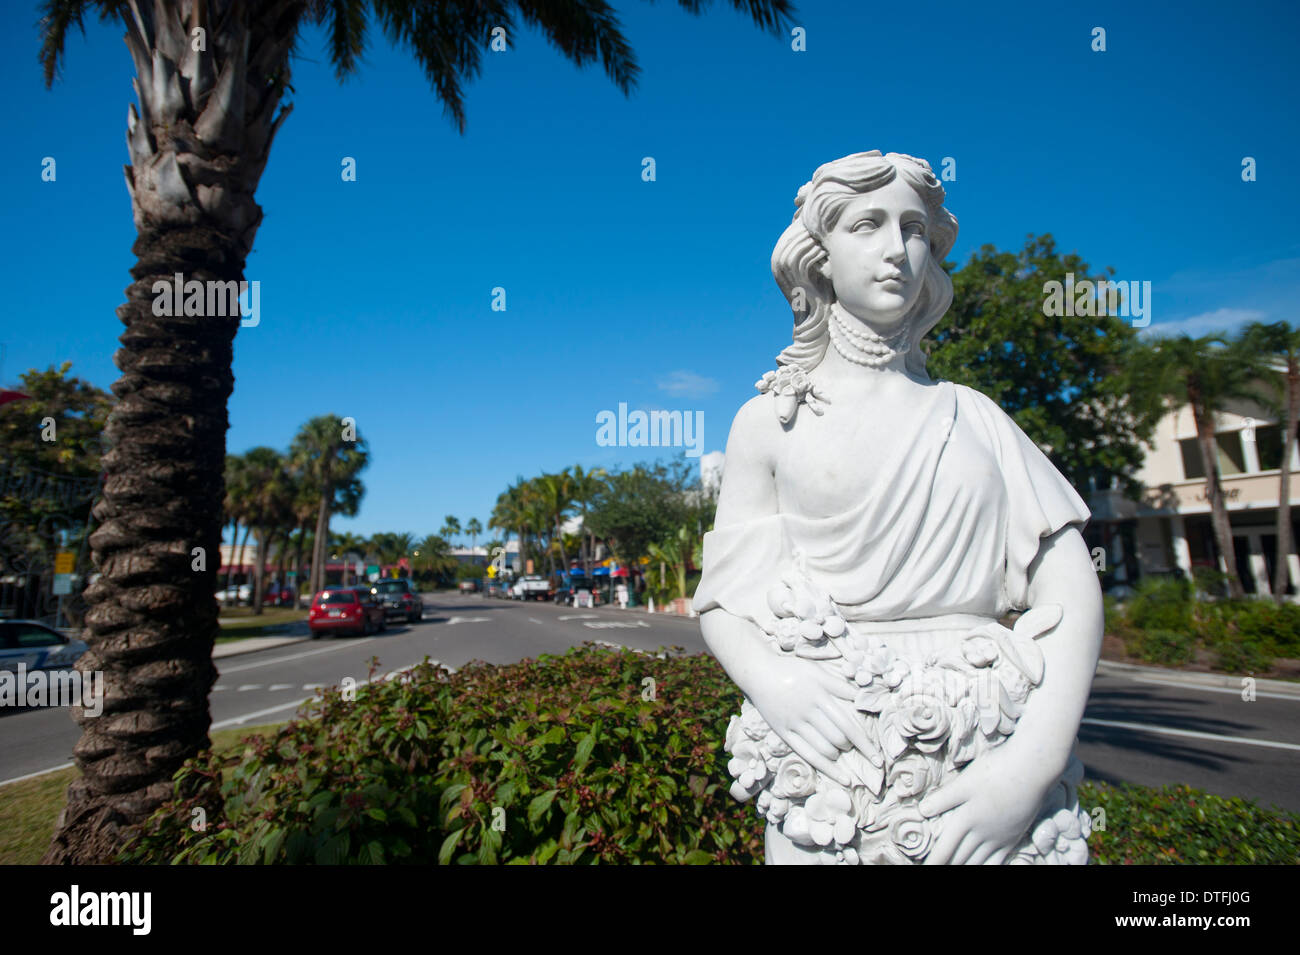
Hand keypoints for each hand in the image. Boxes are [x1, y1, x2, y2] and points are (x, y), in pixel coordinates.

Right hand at [736, 649, 877, 786]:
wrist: (759, 672)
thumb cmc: (791, 670)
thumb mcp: (816, 671)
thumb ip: (839, 685)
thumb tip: (862, 698)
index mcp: (819, 695)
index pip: (848, 725)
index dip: (864, 743)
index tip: (878, 758)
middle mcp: (807, 711)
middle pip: (837, 739)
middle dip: (851, 747)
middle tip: (853, 746)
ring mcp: (794, 724)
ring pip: (823, 749)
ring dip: (838, 755)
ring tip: (841, 752)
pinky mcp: (783, 733)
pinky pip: (807, 754)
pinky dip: (826, 768)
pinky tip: (840, 777)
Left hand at [917, 740, 1051, 864]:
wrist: (1031, 770)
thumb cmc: (995, 771)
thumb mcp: (965, 781)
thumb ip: (943, 798)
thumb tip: (922, 811)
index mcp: (966, 820)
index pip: (945, 849)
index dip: (934, 862)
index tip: (926, 868)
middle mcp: (982, 834)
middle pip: (960, 858)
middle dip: (947, 865)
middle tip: (937, 867)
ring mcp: (1000, 837)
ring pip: (978, 862)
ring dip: (965, 867)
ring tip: (956, 869)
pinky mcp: (1014, 836)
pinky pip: (998, 861)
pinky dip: (987, 867)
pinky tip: (982, 867)